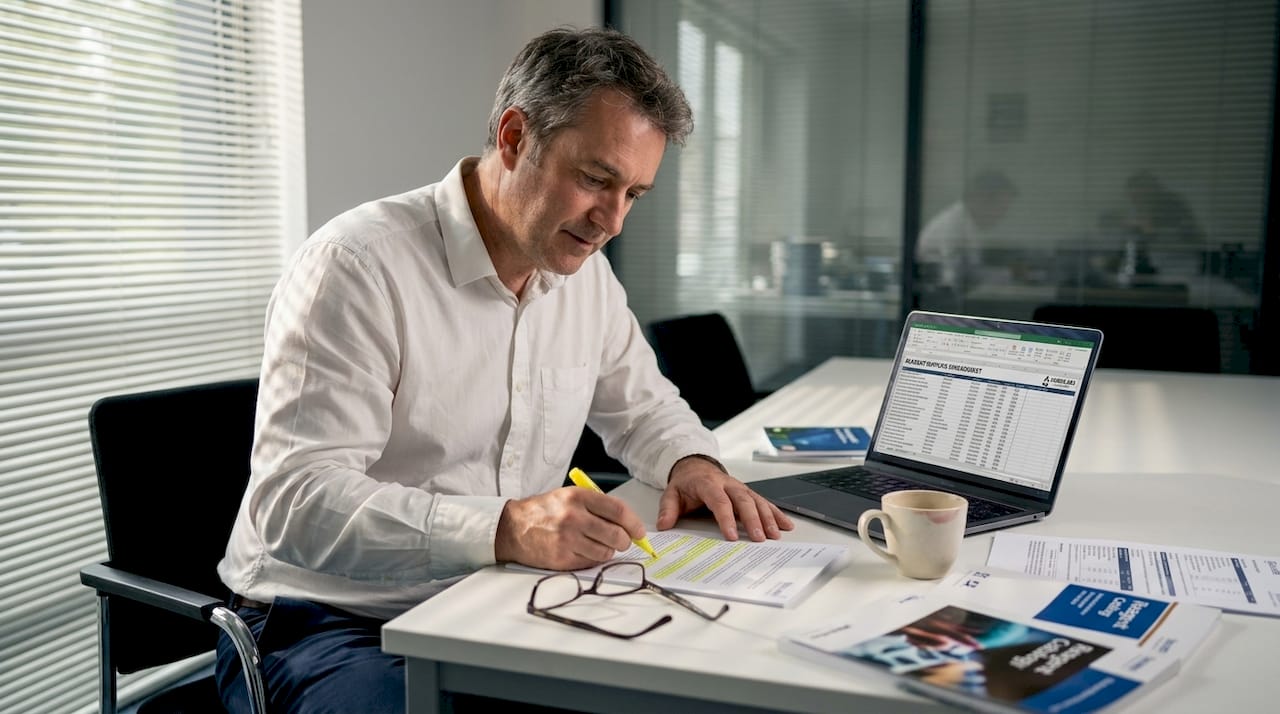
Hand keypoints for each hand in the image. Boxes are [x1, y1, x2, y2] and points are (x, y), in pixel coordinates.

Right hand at [495, 487, 647, 570]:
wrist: (513, 528)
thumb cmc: (545, 511)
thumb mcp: (569, 496)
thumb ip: (597, 506)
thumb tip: (627, 523)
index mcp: (578, 497)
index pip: (618, 511)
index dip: (634, 523)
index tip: (640, 531)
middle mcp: (573, 517)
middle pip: (616, 534)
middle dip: (625, 541)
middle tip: (623, 541)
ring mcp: (567, 539)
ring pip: (606, 552)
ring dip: (608, 551)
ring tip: (598, 544)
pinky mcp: (562, 558)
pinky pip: (591, 562)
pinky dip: (593, 559)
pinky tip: (584, 551)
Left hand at [656, 456, 794, 541]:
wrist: (695, 467)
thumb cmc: (686, 483)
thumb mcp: (672, 493)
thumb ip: (668, 509)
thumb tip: (663, 525)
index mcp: (708, 484)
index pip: (719, 501)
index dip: (726, 518)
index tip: (731, 536)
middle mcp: (728, 484)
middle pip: (743, 501)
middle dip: (753, 520)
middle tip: (759, 538)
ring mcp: (740, 488)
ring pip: (757, 501)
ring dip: (768, 518)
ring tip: (775, 535)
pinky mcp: (748, 493)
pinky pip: (764, 502)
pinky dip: (776, 513)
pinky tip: (786, 525)